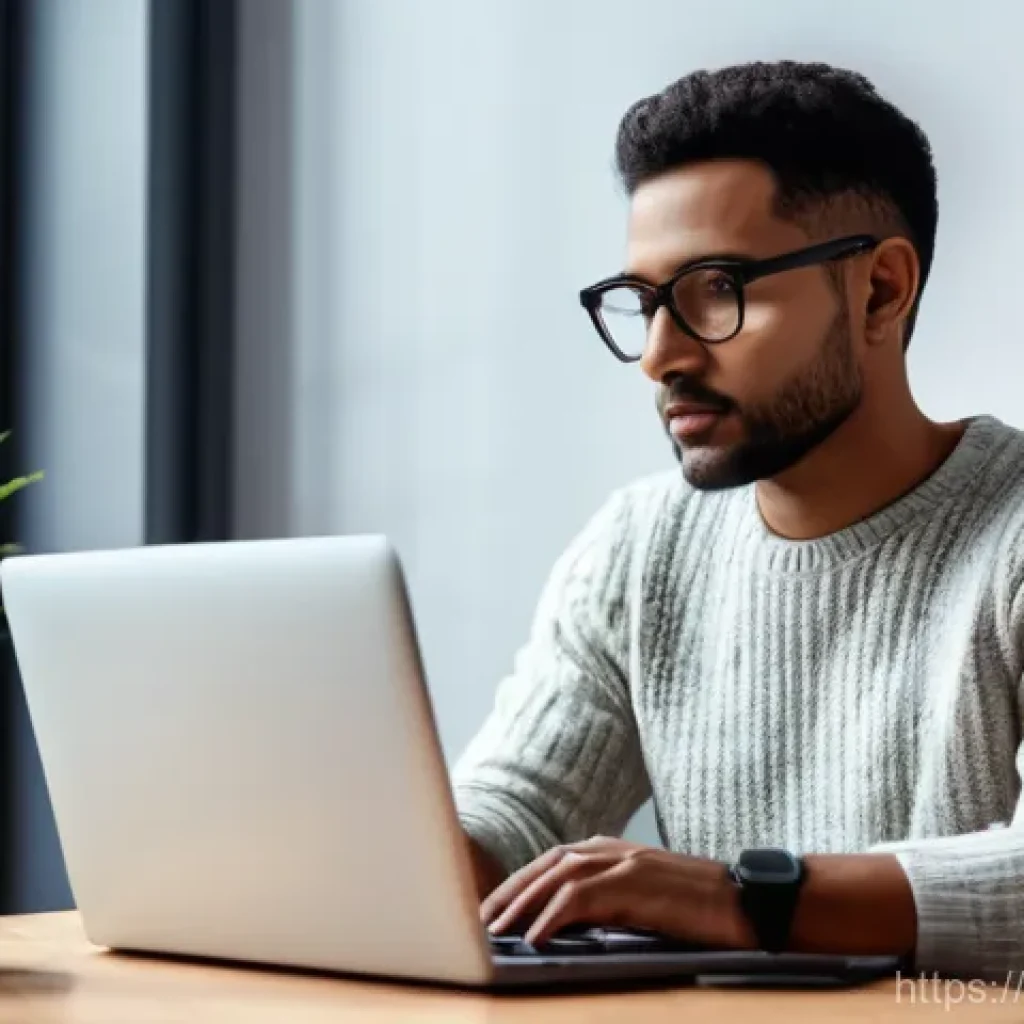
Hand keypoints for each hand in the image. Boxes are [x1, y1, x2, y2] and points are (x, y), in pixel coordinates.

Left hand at [479, 835, 756, 949]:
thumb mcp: (643, 899)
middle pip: (546, 865)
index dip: (518, 885)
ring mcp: (624, 862)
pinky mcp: (636, 882)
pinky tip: (536, 937)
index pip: (551, 862)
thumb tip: (564, 924)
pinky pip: (582, 897)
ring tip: (497, 933)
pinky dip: (554, 915)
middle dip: (509, 893)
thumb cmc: (697, 908)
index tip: (491, 911)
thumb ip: (607, 901)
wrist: (747, 903)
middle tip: (479, 922)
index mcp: (611, 850)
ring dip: (522, 905)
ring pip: (557, 876)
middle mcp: (612, 849)